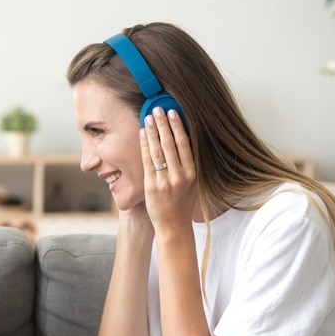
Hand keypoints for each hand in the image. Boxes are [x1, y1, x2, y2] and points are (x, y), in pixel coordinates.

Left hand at [140, 107, 196, 231]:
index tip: (173, 113)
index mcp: (192, 173)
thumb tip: (183, 140)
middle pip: (171, 144)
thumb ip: (188, 164)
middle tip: (158, 109)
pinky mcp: (152, 186)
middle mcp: (180, 176)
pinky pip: (147, 162)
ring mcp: (165, 181)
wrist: (174, 226)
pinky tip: (141, 135)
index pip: (185, 144)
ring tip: (148, 118)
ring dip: (152, 132)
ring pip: (158, 150)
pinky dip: (144, 146)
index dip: (178, 127)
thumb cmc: (182, 204)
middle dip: (163, 124)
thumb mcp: (192, 184)